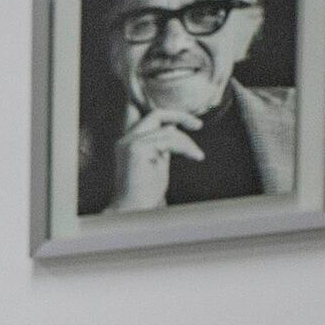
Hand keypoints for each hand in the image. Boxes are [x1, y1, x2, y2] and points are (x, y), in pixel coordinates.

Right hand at [109, 98, 207, 212]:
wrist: (134, 210)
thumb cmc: (146, 192)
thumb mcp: (157, 162)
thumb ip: (162, 145)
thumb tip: (174, 129)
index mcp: (128, 142)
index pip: (151, 118)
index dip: (172, 115)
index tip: (193, 124)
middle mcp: (125, 140)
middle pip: (156, 114)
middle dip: (181, 116)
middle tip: (199, 125)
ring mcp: (129, 144)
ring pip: (167, 130)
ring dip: (187, 142)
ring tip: (197, 155)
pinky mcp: (136, 150)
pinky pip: (169, 140)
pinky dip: (186, 147)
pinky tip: (196, 157)